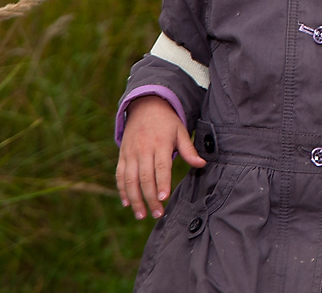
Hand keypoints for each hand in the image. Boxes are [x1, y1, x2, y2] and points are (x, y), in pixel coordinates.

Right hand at [115, 96, 205, 219]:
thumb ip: (189, 150)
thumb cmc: (167, 121)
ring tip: (141, 215)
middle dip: (150, 198)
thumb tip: (202, 164)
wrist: (145, 105)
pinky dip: (122, 190)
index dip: (161, 184)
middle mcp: (143, 149)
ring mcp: (130, 153)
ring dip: (134, 199)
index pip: (161, 167)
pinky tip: (127, 203)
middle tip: (157, 214)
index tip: (163, 199)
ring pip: (130, 180)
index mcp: (160, 144)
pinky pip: (120, 175)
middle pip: (145, 178)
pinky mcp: (122, 156)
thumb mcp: (181, 131)